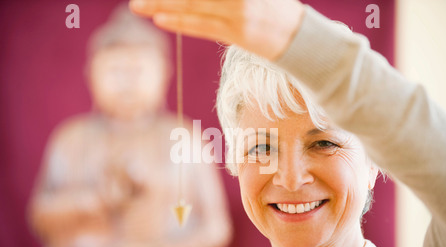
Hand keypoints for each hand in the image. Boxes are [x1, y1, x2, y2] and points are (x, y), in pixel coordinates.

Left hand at [129, 0, 304, 60]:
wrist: (301, 37)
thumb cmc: (277, 6)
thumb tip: (198, 0)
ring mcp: (239, 13)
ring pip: (194, 6)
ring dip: (164, 5)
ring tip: (139, 5)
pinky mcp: (237, 35)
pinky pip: (204, 27)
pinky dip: (181, 23)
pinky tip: (161, 19)